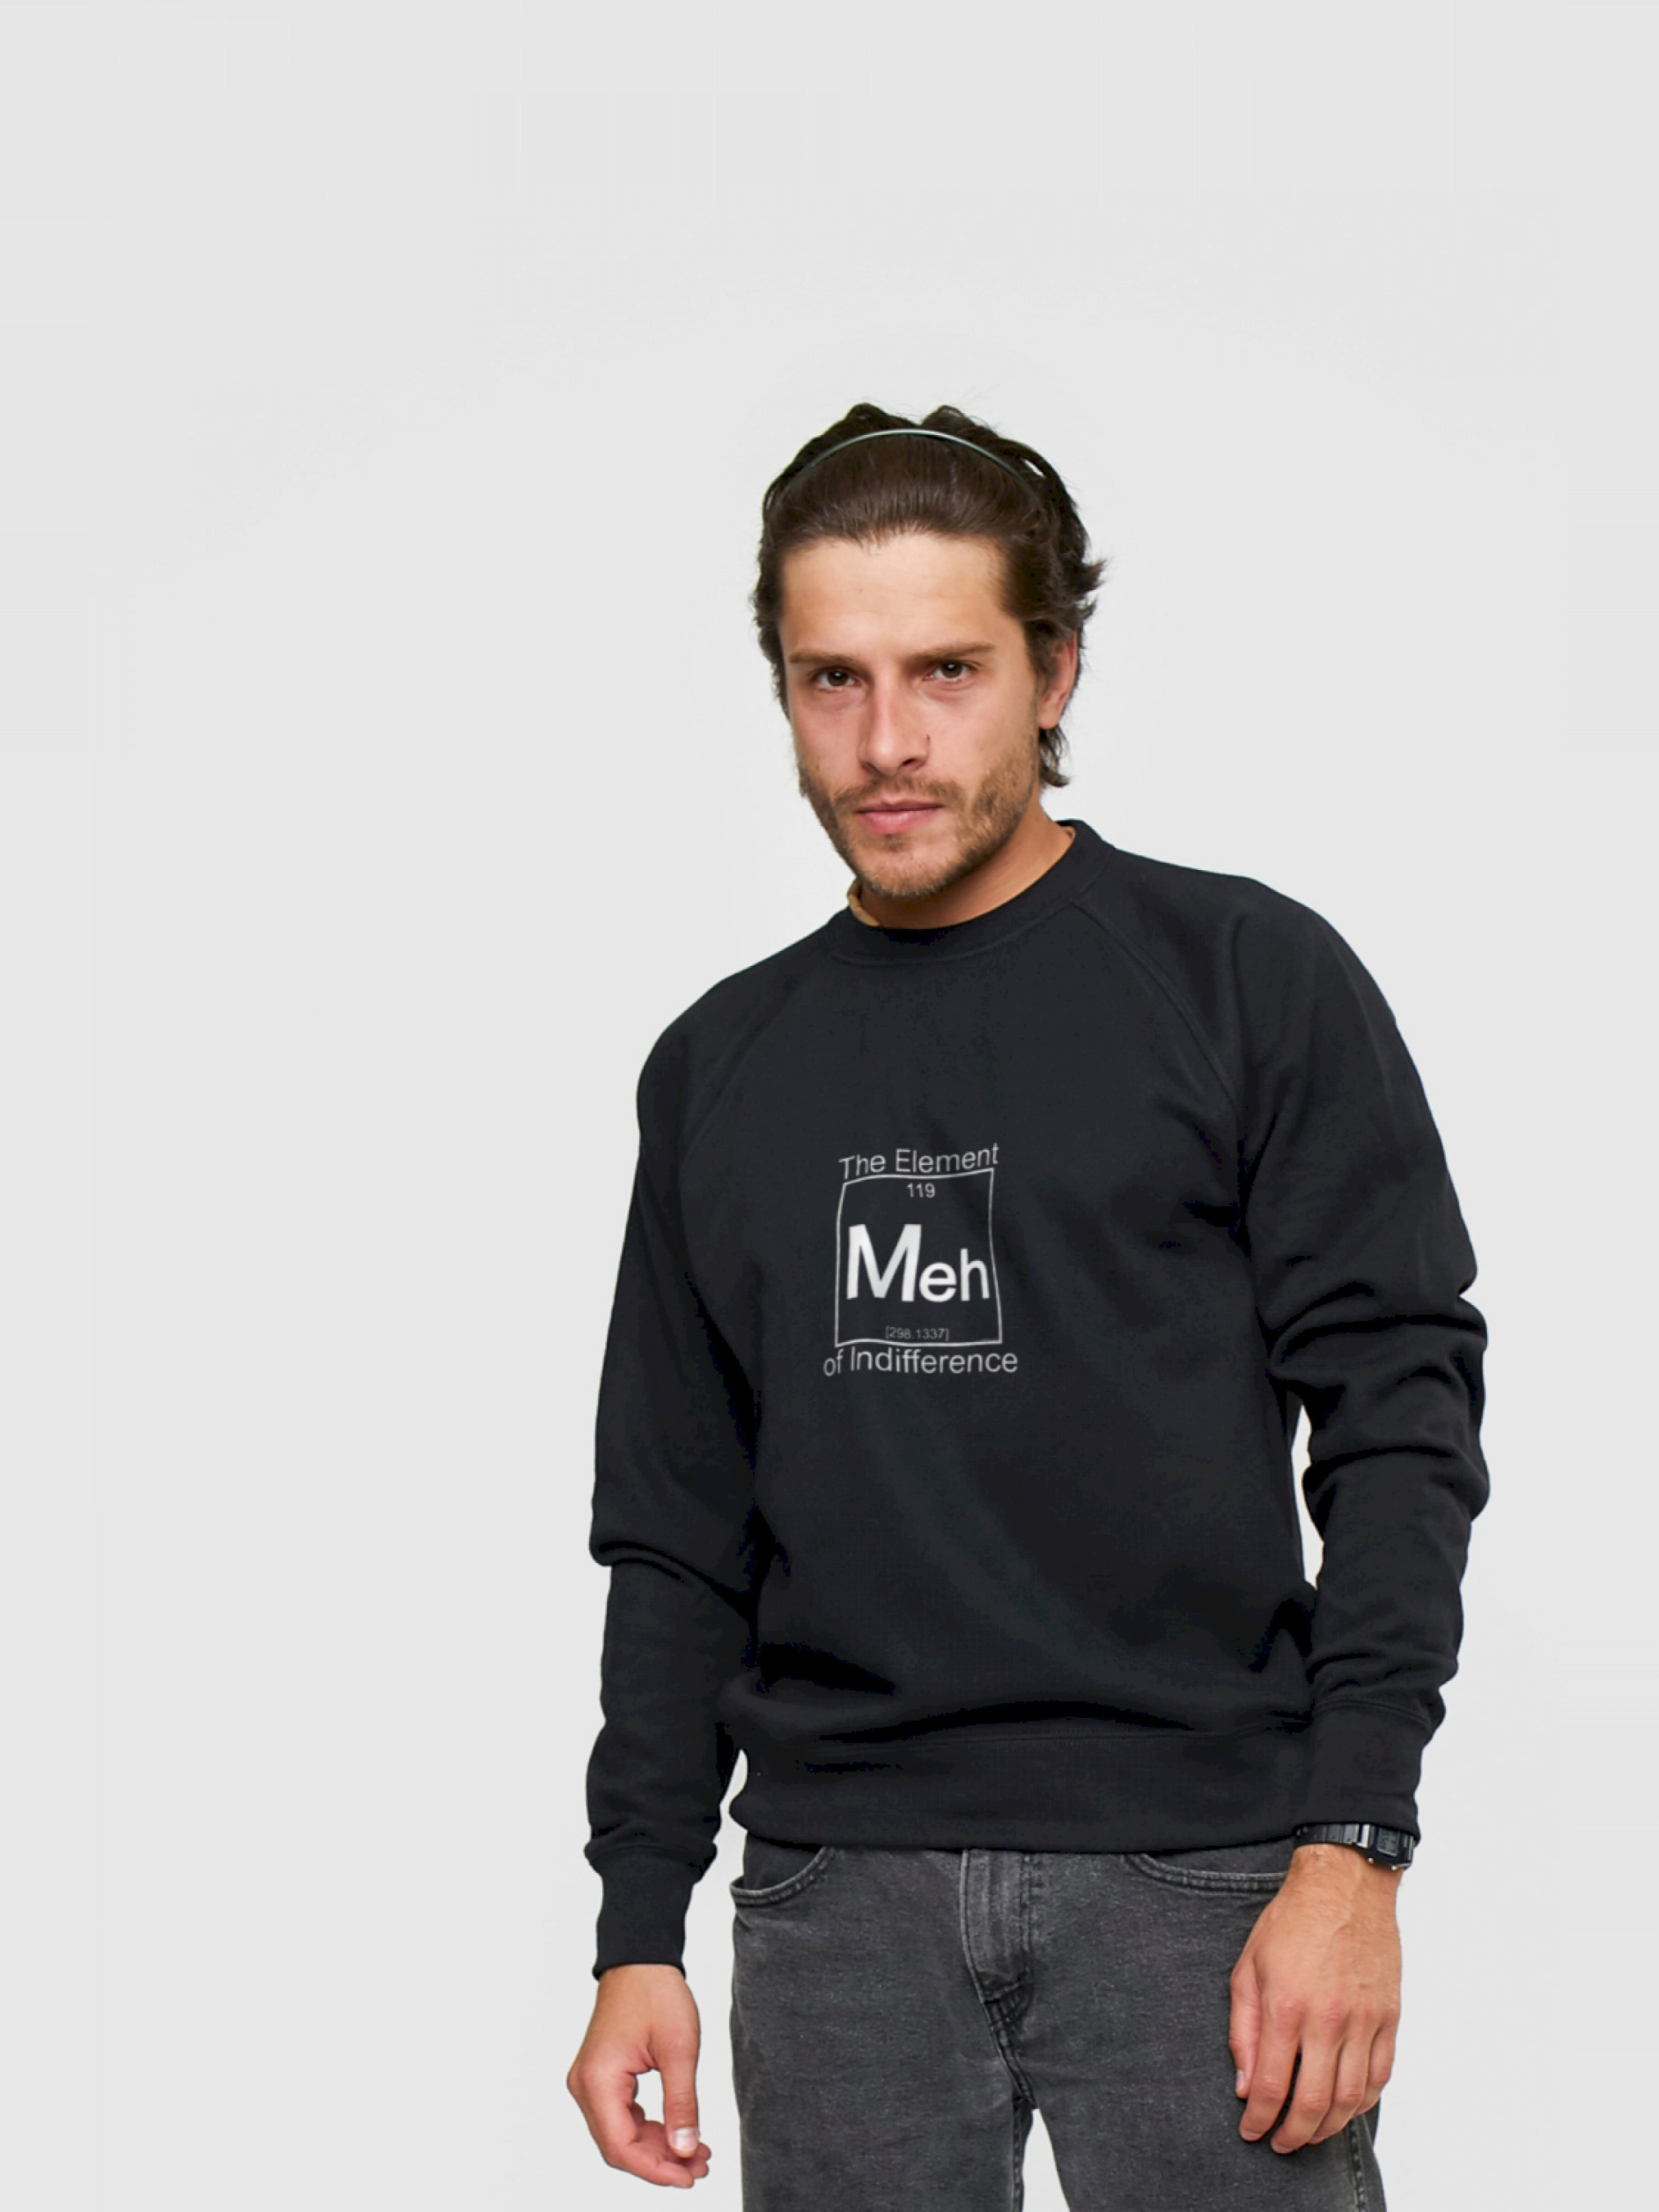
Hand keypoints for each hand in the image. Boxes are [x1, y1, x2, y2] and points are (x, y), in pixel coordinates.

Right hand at [567, 1963, 711, 2188]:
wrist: (641, 1958)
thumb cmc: (657, 1994)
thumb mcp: (679, 2050)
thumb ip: (682, 2104)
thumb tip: (684, 2151)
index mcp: (598, 2080)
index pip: (620, 2147)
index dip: (655, 2170)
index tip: (689, 2177)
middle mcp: (585, 2086)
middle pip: (618, 2146)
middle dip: (660, 2162)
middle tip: (700, 2165)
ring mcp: (589, 2081)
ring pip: (620, 2135)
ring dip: (656, 2148)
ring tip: (696, 2152)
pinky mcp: (600, 2077)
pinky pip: (620, 2117)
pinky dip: (648, 2130)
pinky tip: (676, 2132)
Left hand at [1230, 1844, 1401, 2154]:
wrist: (1343, 1886)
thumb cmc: (1291, 1922)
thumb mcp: (1248, 1968)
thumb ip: (1244, 2030)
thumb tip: (1245, 2085)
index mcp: (1286, 2006)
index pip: (1272, 2086)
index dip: (1259, 2119)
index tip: (1251, 2131)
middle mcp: (1328, 2019)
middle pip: (1314, 2103)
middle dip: (1293, 2134)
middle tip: (1280, 2144)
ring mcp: (1364, 2020)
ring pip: (1351, 2099)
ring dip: (1329, 2127)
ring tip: (1309, 2134)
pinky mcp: (1389, 2017)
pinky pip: (1381, 2076)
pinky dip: (1363, 2103)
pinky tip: (1346, 2108)